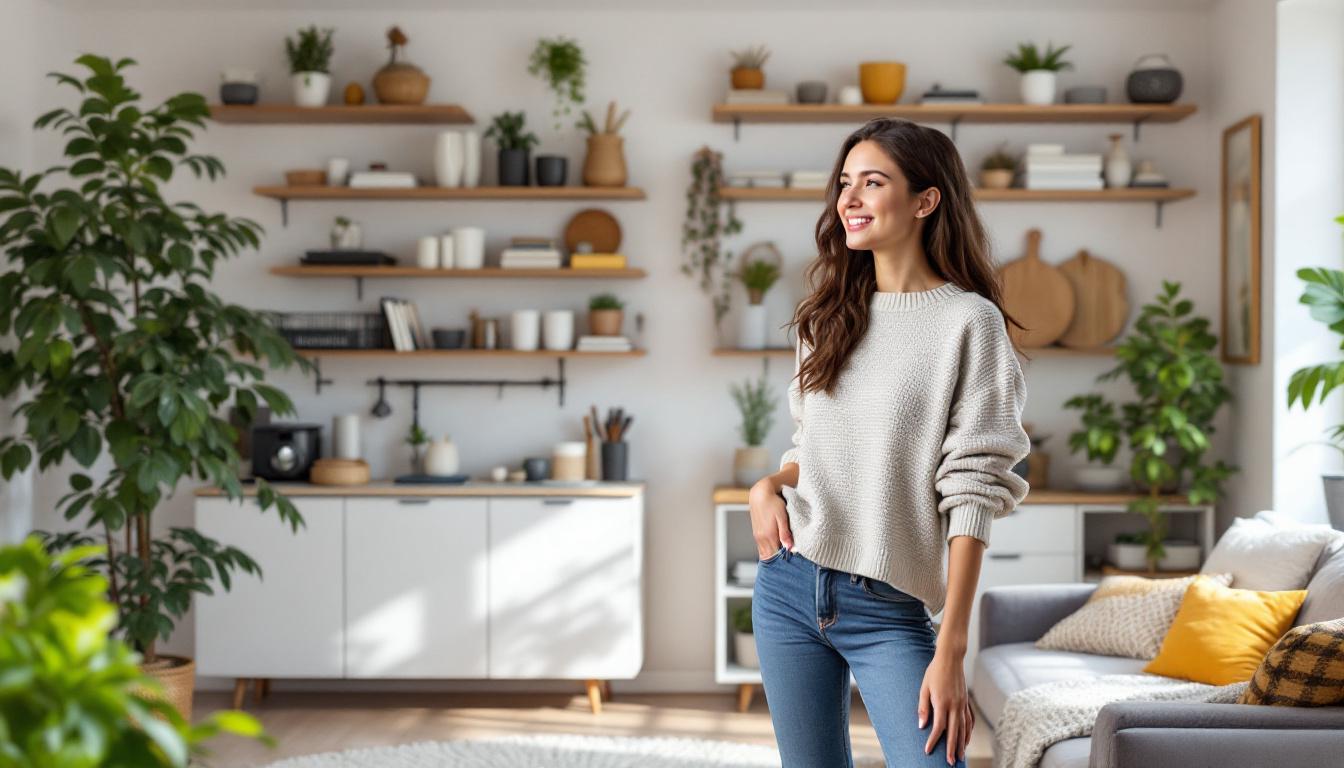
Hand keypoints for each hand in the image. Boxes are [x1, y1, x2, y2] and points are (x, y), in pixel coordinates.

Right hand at [748, 476, 792, 559]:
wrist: (760, 494)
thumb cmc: (774, 503)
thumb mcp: (783, 517)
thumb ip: (785, 533)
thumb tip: (789, 548)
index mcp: (769, 535)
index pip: (776, 555)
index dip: (784, 560)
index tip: (792, 561)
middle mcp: (761, 538)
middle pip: (769, 556)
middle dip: (778, 561)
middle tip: (789, 563)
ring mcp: (757, 536)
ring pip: (764, 553)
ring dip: (772, 556)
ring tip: (782, 557)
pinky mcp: (756, 533)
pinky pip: (761, 547)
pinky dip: (768, 551)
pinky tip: (775, 550)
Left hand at [918, 650, 971, 764]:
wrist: (950, 658)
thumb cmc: (934, 672)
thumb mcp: (924, 688)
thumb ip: (923, 708)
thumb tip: (921, 726)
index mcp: (942, 702)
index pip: (938, 727)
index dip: (933, 740)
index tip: (928, 751)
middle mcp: (955, 705)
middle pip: (954, 732)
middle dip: (951, 748)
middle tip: (950, 762)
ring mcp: (963, 704)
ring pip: (964, 728)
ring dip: (962, 743)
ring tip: (960, 756)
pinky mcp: (966, 701)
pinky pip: (969, 720)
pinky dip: (968, 732)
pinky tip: (967, 739)